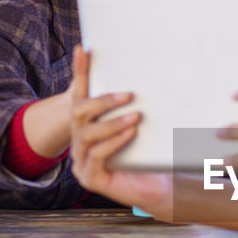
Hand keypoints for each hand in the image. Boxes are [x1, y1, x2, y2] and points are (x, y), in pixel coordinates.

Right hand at [68, 46, 174, 216]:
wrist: (160, 187)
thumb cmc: (150, 154)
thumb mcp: (141, 125)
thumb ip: (135, 105)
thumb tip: (150, 74)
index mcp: (88, 125)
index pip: (81, 93)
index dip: (81, 72)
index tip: (84, 49)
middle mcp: (79, 141)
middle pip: (77, 112)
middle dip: (102, 101)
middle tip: (129, 94)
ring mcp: (81, 161)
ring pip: (85, 134)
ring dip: (112, 123)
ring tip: (136, 117)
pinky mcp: (89, 178)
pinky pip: (96, 156)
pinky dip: (114, 142)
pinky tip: (130, 134)